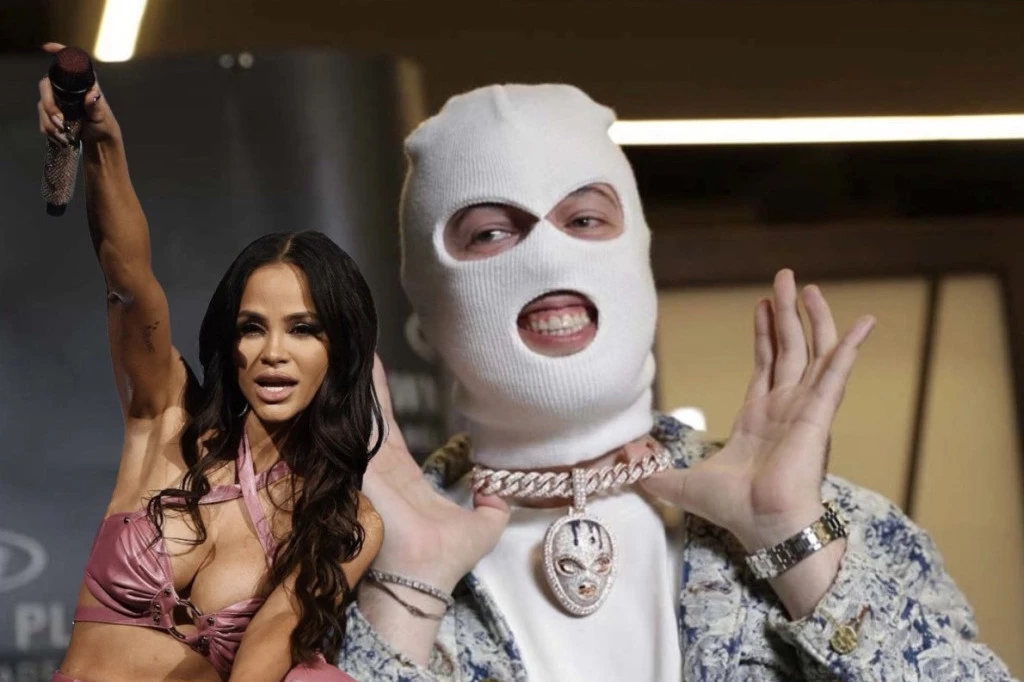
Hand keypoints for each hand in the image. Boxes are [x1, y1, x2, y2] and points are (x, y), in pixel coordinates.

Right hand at [37, 42, 119, 145]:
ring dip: (49, 120)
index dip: (59, 51)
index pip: (70, 63)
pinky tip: (60, 135)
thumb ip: (95, 106)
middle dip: (49, 105)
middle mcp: (68, 88)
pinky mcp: (52, 112)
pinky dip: (48, 127)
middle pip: (46, 84)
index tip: (47, 48)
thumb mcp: (102, 116)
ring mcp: (58, 99)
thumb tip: (92, 95)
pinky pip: (41, 117)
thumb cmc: (104, 125)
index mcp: (83, 83)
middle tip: (60, 121)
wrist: (99, 142)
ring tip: (64, 131)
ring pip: (41, 104)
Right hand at [362, 356, 508, 591]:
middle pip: (368, 416)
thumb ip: (494, 506)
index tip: (374, 369)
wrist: (424, 580)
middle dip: (361, 382)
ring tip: (340, 350)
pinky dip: (346, 407)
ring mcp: (367, 471)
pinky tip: (338, 378)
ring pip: (357, 419)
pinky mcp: (361, 473)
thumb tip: (499, 489)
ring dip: (350, 387)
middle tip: (350, 346)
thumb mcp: (484, 527)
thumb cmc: (447, 559)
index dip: (381, 399)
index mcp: (404, 478)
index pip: (389, 429)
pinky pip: (353, 433)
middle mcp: (380, 471)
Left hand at [642, 269, 874, 551]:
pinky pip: (836, 373)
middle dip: (787, 313)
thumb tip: (625, 468)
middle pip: (789, 348)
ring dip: (814, 319)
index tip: (762, 305)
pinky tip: (863, 322)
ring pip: (813, 352)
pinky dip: (849, 347)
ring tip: (810, 287)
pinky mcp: (818, 413)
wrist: (763, 525)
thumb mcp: (681, 484)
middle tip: (785, 279)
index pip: (765, 363)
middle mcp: (785, 406)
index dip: (764, 333)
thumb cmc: (734, 508)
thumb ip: (655, 474)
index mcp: (758, 416)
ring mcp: (804, 408)